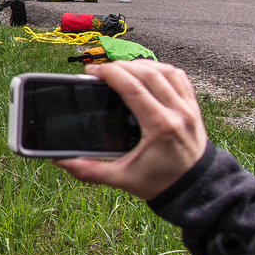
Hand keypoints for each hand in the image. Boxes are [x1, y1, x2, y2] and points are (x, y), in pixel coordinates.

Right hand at [56, 60, 206, 199]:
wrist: (194, 189)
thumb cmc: (161, 183)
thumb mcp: (122, 179)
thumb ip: (89, 171)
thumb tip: (60, 161)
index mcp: (159, 127)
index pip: (133, 87)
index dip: (110, 73)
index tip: (92, 71)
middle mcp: (177, 112)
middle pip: (148, 73)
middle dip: (120, 65)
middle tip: (101, 70)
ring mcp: (188, 108)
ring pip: (165, 70)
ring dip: (141, 65)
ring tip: (122, 70)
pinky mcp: (193, 107)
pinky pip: (179, 77)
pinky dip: (161, 69)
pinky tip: (146, 74)